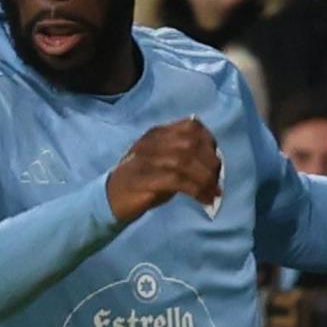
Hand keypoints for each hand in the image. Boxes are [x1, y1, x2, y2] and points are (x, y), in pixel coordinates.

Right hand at [106, 119, 221, 223]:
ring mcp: (147, 160)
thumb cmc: (141, 181)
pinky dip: (196, 191)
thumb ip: (181, 154)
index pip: (191, 126)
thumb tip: (212, 163)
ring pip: (185, 162)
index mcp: (157, 133)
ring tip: (213, 192)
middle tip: (217, 179)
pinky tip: (204, 200)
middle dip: (210, 161)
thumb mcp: (161, 160)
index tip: (215, 158)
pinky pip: (177, 181)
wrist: (109, 198)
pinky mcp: (145, 180)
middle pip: (191, 143)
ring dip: (205, 178)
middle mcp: (153, 142)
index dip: (209, 140)